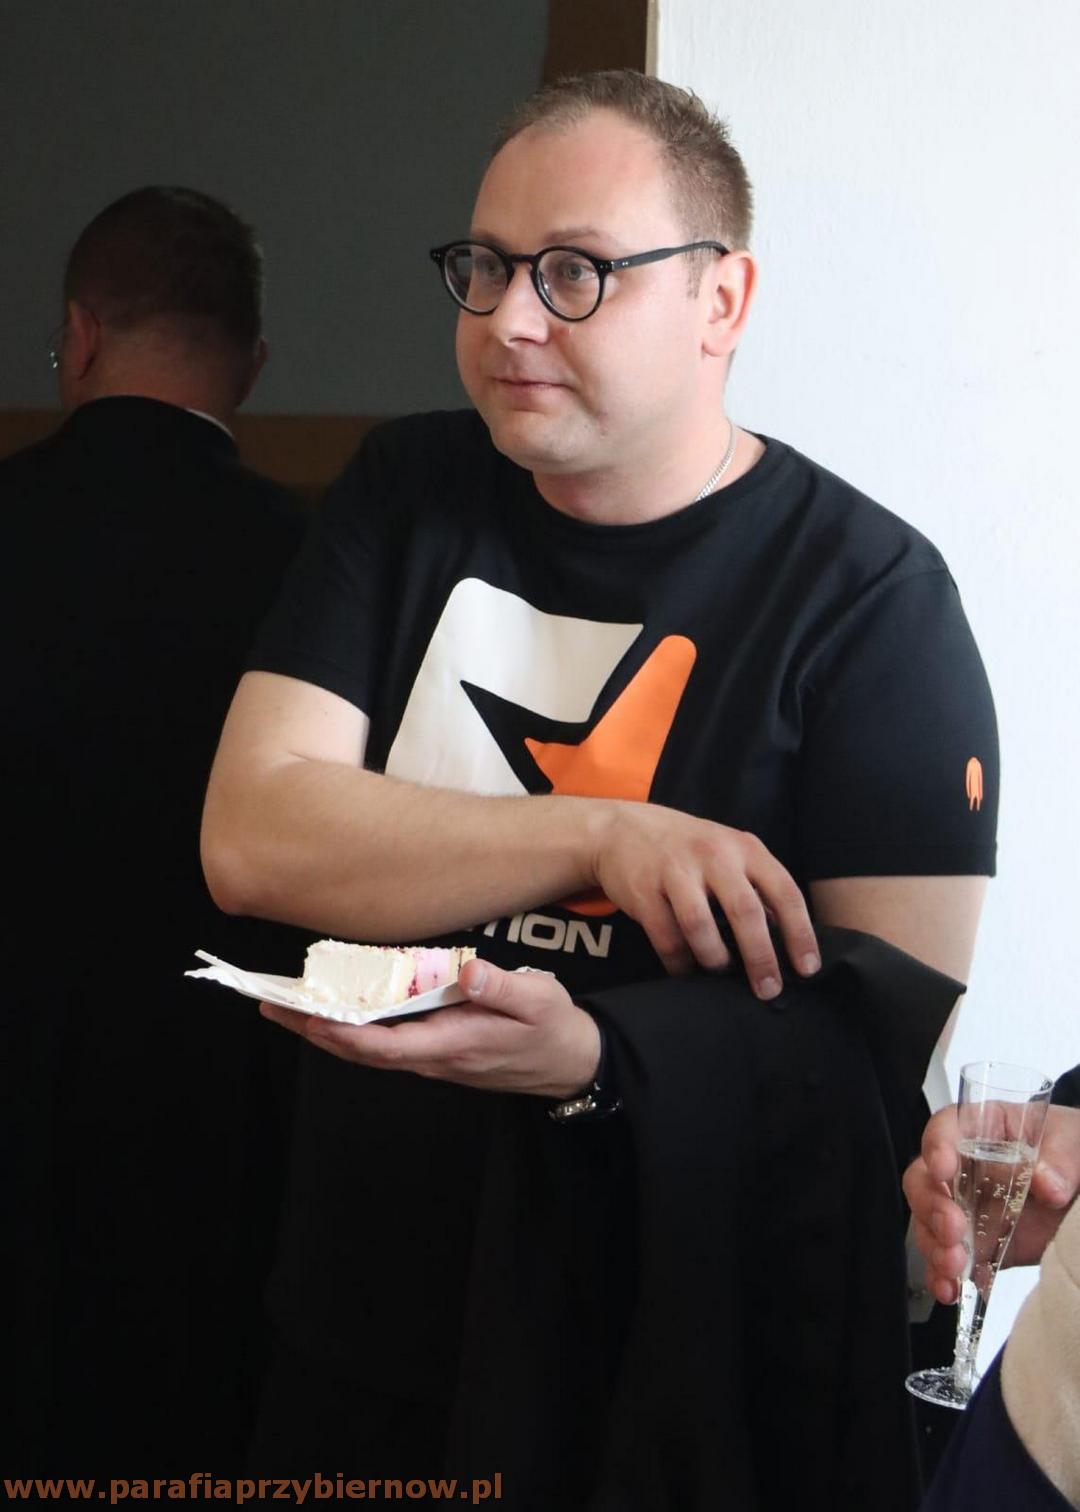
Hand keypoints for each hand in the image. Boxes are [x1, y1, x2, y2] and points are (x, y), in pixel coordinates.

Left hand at [259, 957, 600, 1098]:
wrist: (570, 1062)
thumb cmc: (553, 1028)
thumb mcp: (540, 1000)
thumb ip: (503, 987)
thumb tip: (468, 971)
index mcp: (454, 1045)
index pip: (386, 1045)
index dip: (343, 1033)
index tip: (309, 1016)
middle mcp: (435, 1058)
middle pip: (362, 1051)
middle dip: (314, 1031)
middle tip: (272, 1006)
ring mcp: (433, 1057)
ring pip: (369, 1049)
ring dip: (326, 1030)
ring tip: (288, 1006)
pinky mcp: (436, 1050)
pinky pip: (384, 1044)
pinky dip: (352, 1029)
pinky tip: (337, 1010)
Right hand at [588, 800, 819, 994]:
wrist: (622, 829)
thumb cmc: (687, 848)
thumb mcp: (728, 852)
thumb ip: (756, 886)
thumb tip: (785, 937)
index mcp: (744, 848)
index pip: (784, 892)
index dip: (799, 933)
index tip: (807, 968)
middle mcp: (713, 855)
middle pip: (746, 912)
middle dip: (761, 957)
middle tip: (768, 989)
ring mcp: (675, 871)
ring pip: (701, 927)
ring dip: (715, 959)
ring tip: (719, 968)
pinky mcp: (643, 890)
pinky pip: (666, 938)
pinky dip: (679, 962)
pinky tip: (685, 968)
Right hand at [903, 1102, 1079, 1303]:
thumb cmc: (1072, 1152)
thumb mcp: (1074, 1139)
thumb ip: (1062, 1155)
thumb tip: (1048, 1181)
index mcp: (985, 1129)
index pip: (947, 1127)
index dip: (937, 1145)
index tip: (943, 1168)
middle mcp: (967, 1168)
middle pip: (924, 1179)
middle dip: (931, 1206)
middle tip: (953, 1227)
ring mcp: (969, 1208)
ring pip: (928, 1223)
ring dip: (934, 1245)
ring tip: (954, 1266)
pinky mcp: (979, 1245)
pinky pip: (948, 1260)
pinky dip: (942, 1276)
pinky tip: (950, 1289)